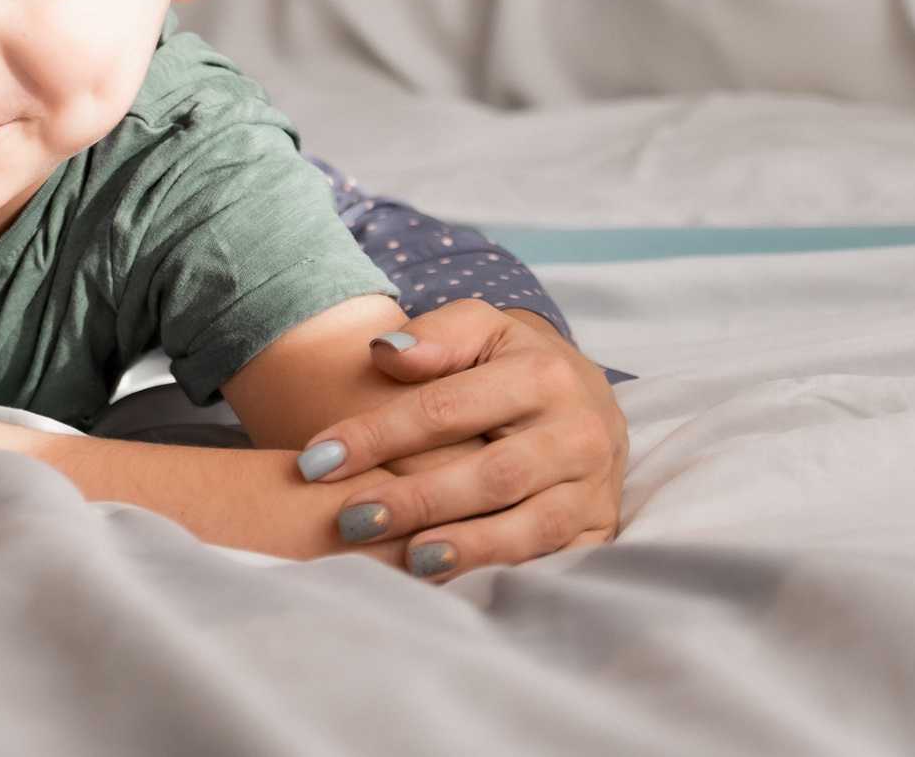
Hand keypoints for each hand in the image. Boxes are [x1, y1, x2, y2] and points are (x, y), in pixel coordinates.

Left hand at [293, 300, 625, 580]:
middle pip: (492, 474)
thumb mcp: (480, 328)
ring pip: (533, 526)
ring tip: (408, 561)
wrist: (584, 395)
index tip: (315, 461)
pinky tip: (456, 585)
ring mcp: (594, 487)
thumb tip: (386, 353)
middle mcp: (578, 434)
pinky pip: (556, 560)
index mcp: (542, 375)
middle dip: (417, 500)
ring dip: (468, 548)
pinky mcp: (599, 528)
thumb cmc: (510, 362)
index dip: (378, 435)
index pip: (445, 408)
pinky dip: (506, 574)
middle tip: (351, 520)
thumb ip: (436, 335)